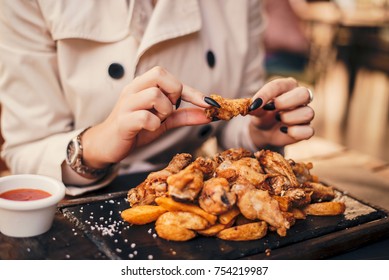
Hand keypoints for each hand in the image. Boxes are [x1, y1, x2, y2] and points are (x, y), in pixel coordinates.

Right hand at [81, 66, 210, 168]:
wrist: (107, 145)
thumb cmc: (136, 129)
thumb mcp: (164, 121)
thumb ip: (184, 115)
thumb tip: (210, 114)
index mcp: (143, 85)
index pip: (169, 77)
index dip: (192, 91)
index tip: (210, 104)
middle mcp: (133, 89)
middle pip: (159, 75)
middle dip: (174, 93)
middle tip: (171, 110)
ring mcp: (126, 104)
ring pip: (154, 95)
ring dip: (164, 110)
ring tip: (158, 121)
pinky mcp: (122, 121)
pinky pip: (145, 117)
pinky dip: (154, 124)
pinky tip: (150, 129)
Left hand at [247, 77, 314, 147]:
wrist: (264, 132)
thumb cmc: (263, 115)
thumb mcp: (256, 110)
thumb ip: (255, 107)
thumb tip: (252, 107)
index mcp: (287, 86)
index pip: (279, 85)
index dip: (266, 94)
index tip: (254, 104)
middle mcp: (300, 98)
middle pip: (304, 93)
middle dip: (286, 102)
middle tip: (272, 109)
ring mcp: (305, 113)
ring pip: (308, 113)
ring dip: (289, 118)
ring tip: (278, 119)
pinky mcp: (307, 129)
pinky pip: (308, 131)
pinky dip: (295, 132)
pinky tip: (283, 130)